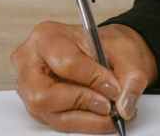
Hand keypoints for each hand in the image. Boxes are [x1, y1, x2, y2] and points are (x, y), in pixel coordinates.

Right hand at [11, 21, 157, 133]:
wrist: (107, 52)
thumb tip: (123, 105)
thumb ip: (130, 79)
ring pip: (50, 114)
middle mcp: (30, 62)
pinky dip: (82, 122)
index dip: (92, 79)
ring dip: (84, 118)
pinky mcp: (37, 106)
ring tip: (108, 111)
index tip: (113, 88)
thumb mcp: (127, 53)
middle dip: (82, 102)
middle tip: (109, 104)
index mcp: (47, 36)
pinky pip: (57, 122)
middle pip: (45, 95)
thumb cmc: (108, 46)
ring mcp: (29, 87)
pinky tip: (99, 115)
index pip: (65, 63)